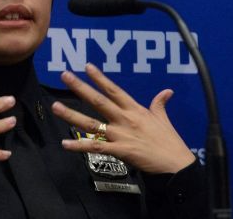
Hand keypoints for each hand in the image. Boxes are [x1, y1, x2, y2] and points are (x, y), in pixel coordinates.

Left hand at [51, 64, 195, 173]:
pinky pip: (96, 148)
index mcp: (135, 110)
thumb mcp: (164, 120)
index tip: (87, 66)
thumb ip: (160, 104)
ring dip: (72, 115)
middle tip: (64, 75)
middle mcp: (125, 119)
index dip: (100, 78)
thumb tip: (167, 91)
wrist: (176, 165)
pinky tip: (65, 143)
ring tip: (55, 106)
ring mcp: (120, 135)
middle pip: (98, 101)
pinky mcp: (120, 151)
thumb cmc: (170, 143)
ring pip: (91, 123)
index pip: (114, 90)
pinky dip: (80, 145)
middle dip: (80, 87)